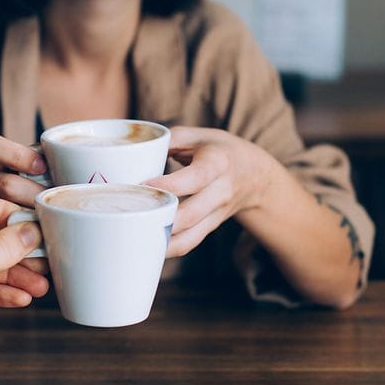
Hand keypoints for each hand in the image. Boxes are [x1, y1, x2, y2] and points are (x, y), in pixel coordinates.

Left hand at [145, 126, 274, 257]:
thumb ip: (168, 139)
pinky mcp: (210, 227)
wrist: (254, 174)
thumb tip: (135, 151)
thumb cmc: (218, 150)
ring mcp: (217, 214)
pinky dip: (168, 249)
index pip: (195, 177)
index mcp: (217, 163)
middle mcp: (220, 191)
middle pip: (190, 214)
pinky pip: (189, 243)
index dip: (169, 184)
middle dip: (161, 218)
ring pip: (189, 237)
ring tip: (135, 237)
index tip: (143, 184)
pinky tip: (148, 247)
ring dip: (162, 241)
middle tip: (131, 212)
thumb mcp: (198, 135)